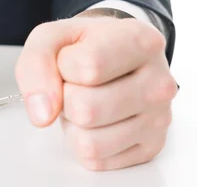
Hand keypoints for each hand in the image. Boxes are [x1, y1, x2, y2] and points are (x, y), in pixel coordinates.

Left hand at [15, 15, 176, 170]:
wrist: (112, 55)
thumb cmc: (84, 46)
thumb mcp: (51, 37)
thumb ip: (36, 63)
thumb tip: (43, 113)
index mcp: (141, 42)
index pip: (87, 67)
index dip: (64, 65)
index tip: (73, 58)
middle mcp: (159, 82)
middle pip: (86, 110)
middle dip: (65, 98)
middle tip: (77, 85)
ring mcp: (159, 119)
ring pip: (90, 142)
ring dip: (72, 124)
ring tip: (85, 100)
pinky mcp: (150, 147)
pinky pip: (96, 160)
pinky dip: (83, 141)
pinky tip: (96, 119)